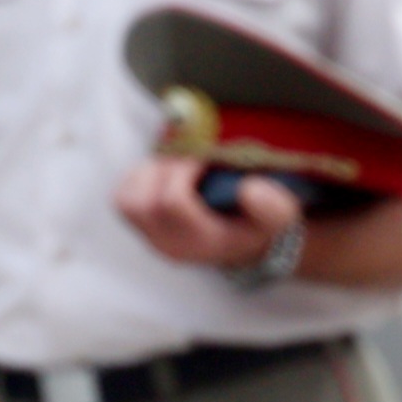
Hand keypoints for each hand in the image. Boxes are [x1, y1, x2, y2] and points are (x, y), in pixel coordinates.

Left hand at [114, 155, 298, 272]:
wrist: (241, 242)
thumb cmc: (258, 223)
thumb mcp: (279, 216)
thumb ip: (272, 206)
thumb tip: (247, 188)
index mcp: (200, 243)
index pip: (171, 202)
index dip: (183, 169)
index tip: (203, 156)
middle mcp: (169, 245)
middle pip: (142, 202)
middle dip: (163, 169)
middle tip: (188, 157)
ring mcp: (150, 239)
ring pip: (127, 200)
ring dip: (149, 172)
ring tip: (177, 165)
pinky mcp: (139, 227)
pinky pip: (122, 197)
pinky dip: (139, 178)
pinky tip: (166, 173)